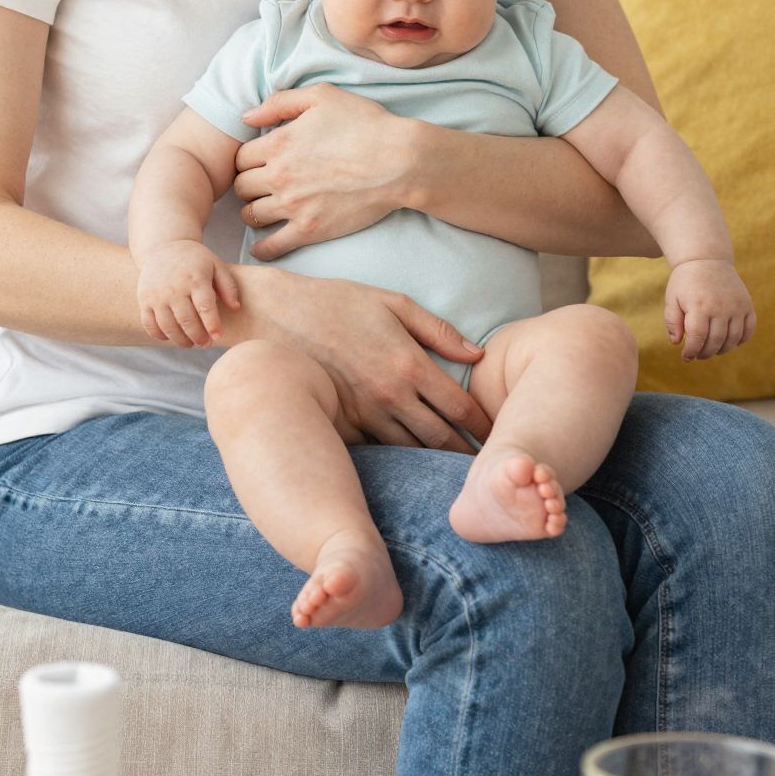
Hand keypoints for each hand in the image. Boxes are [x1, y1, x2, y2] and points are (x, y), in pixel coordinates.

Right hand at [136, 240, 240, 347]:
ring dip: (180, 340)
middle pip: (187, 320)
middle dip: (198, 337)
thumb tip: (236, 307)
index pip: (205, 306)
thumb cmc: (194, 260)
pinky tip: (170, 337)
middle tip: (206, 344)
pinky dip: (160, 335)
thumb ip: (228, 286)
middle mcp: (174, 288)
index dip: (212, 324)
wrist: (163, 247)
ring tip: (190, 343)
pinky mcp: (144, 300)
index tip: (217, 336)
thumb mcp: (215, 265)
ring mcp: (156, 295)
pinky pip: (149, 324)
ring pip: (168, 326)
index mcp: (195, 279)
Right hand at [229, 265, 493, 450]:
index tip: (497, 435)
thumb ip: (438, 330)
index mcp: (409, 363)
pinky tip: (411, 465)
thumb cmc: (338, 302)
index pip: (460, 407)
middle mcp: (391, 394)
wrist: (278, 316)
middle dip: (465, 454)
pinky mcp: (343, 423)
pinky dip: (398, 458)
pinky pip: (378, 449)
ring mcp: (365, 413)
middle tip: (486, 464)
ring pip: (411, 450)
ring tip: (456, 473)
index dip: (484, 426)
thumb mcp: (393, 302)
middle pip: (440, 437)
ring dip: (434, 462)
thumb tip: (477, 354)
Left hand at [234, 86, 414, 258]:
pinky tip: (262, 246)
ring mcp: (293, 206)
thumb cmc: (365, 124)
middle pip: (241, 187)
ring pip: (251, 215)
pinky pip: (272, 246)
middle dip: (248, 185)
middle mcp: (279, 176)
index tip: (259, 163)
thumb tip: (246, 116)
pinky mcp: (310, 229)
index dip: (248, 159)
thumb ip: (280, 102)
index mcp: (278, 143)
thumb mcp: (322, 96)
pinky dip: (262, 248)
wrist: (399, 161)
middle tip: (260, 186)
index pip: (240, 157)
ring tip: (263, 210)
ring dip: (253, 212)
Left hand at [665, 258, 756, 360]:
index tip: (686, 357)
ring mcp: (736, 306)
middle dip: (705, 353)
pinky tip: (729, 341)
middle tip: (698, 355)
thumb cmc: (686, 282)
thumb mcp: (672, 299)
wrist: (707, 259)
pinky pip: (749, 329)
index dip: (691, 351)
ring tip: (712, 350)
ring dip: (722, 350)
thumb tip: (676, 343)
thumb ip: (672, 322)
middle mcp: (720, 307)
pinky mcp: (747, 305)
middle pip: (715, 341)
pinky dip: (741, 340)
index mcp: (699, 306)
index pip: (697, 338)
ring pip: (733, 339)